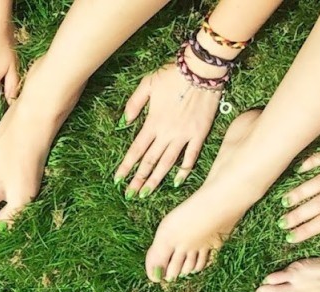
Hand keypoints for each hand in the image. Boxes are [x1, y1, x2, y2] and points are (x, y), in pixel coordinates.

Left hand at [115, 61, 219, 196]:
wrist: (201, 69)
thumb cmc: (172, 74)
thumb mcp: (147, 84)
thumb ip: (133, 104)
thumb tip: (123, 123)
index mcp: (152, 123)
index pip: (135, 150)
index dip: (126, 166)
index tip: (118, 180)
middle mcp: (166, 133)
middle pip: (149, 161)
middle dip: (138, 180)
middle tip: (130, 195)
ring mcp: (184, 136)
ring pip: (167, 163)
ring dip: (155, 180)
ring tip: (146, 194)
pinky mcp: (199, 134)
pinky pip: (191, 156)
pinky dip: (183, 170)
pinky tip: (176, 182)